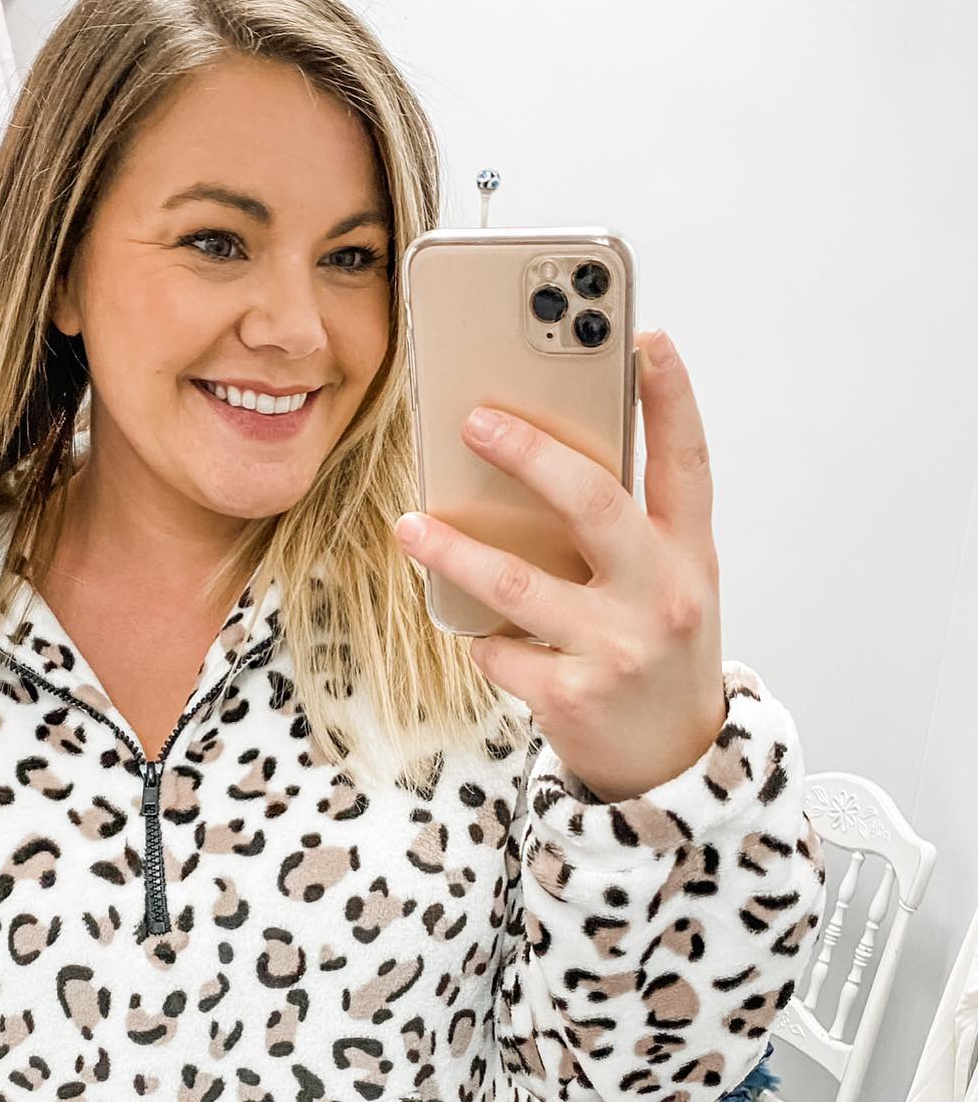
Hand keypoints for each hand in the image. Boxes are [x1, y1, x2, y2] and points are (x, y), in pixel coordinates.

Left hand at [395, 330, 728, 802]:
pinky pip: (498, 649)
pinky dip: (479, 638)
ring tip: (410, 526)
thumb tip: (539, 463)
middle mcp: (662, 596)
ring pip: (517, 583)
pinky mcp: (570, 696)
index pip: (688, 462)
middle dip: (531, 455)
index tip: (645, 338)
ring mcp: (617, 648)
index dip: (671, 397)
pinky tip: (477, 633)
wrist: (671, 763)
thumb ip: (627, 529)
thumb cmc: (657, 653)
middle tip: (473, 420)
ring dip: (454, 550)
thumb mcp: (668, 585)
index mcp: (691, 555)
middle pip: (594, 504)